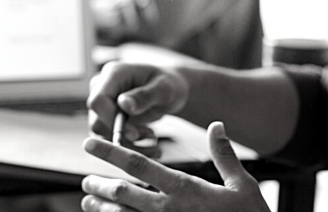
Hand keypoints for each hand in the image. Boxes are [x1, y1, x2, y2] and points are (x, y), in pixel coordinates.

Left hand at [81, 121, 267, 211]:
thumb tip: (216, 125)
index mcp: (184, 189)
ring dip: (102, 208)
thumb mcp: (242, 185)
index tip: (89, 144)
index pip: (138, 164)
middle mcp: (168, 209)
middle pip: (122, 192)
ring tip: (88, 201)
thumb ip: (223, 154)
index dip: (110, 152)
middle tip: (85, 180)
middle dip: (99, 184)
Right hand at [88, 62, 188, 149]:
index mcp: (113, 74)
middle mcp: (102, 88)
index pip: (98, 101)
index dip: (111, 120)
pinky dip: (129, 147)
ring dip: (127, 144)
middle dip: (122, 135)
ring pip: (102, 134)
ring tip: (153, 139)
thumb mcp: (164, 88)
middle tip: (150, 136)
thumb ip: (144, 95)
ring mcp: (103, 104)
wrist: (169, 90)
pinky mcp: (107, 118)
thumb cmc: (169, 83)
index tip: (134, 134)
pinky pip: (110, 139)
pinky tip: (149, 145)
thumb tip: (123, 104)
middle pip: (97, 120)